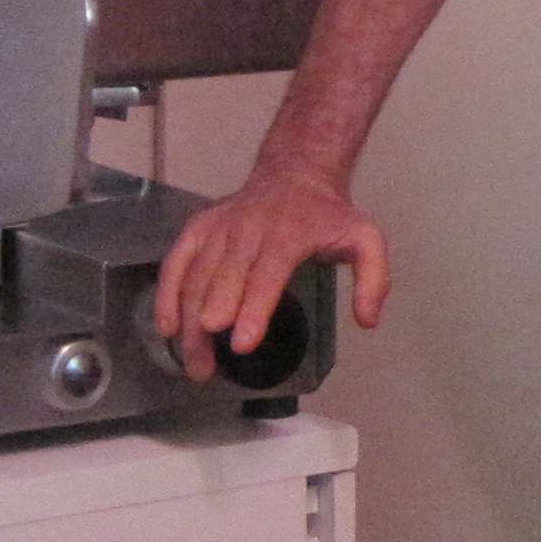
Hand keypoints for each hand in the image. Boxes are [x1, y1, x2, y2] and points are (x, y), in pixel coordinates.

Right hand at [152, 168, 391, 379]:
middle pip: (223, 283)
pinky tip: (167, 326)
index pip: (266, 277)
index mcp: (287, 235)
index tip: (241, 344)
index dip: (253, 311)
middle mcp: (247, 231)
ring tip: (194, 363)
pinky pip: (176, 261)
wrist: (296, 173)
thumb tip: (367, 320)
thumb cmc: (328, 215)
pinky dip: (166, 293)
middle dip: (210, 328)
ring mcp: (219, 228)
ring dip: (189, 323)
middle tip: (206, 368)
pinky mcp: (199, 227)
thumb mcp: (365, 238)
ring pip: (196, 278)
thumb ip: (373, 279)